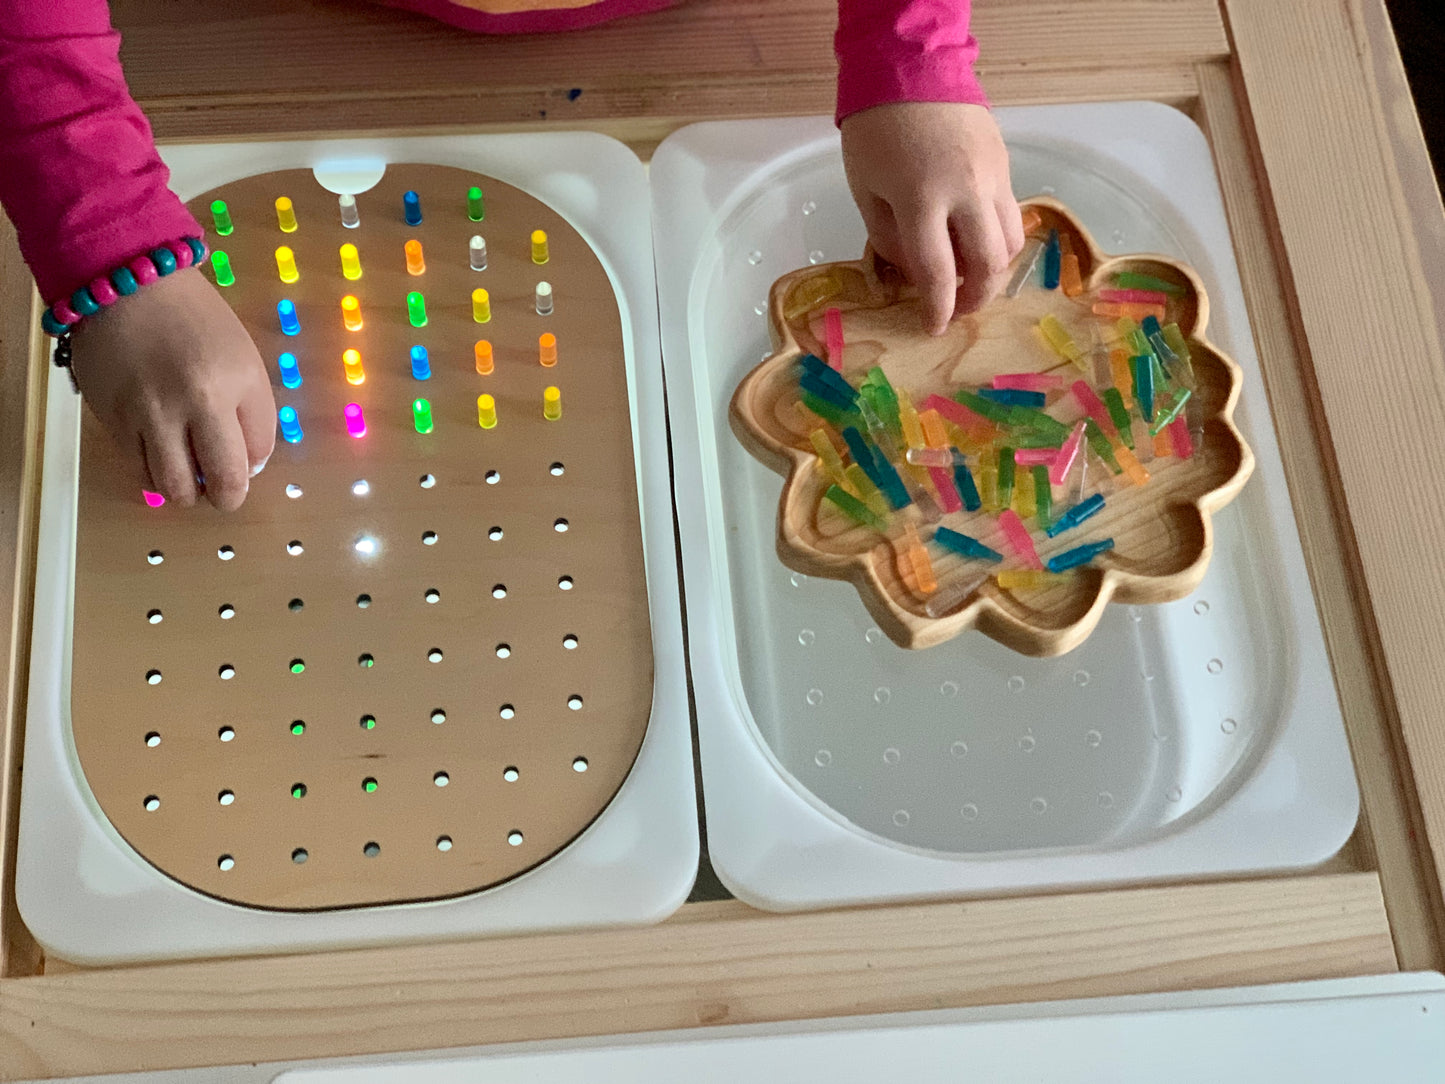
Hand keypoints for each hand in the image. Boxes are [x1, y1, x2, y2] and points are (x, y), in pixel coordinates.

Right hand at [69, 267, 275, 510]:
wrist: (126, 284)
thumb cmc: (194, 321)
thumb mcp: (243, 359)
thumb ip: (253, 413)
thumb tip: (249, 468)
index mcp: (234, 383)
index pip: (257, 454)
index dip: (253, 466)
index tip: (243, 458)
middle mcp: (192, 402)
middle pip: (222, 484)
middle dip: (227, 497)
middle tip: (220, 489)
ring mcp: (147, 414)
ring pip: (173, 489)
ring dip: (186, 490)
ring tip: (186, 469)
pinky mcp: (110, 419)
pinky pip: (137, 469)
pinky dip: (152, 471)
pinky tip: (157, 451)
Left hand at [841, 101, 1023, 333]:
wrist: (911, 68)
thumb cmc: (875, 132)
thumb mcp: (866, 189)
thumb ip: (888, 238)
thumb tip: (914, 274)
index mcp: (921, 200)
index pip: (938, 273)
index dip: (938, 310)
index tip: (934, 329)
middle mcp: (966, 191)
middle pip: (988, 265)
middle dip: (976, 298)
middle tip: (960, 309)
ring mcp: (992, 176)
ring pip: (1011, 241)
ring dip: (994, 270)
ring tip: (971, 278)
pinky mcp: (1005, 162)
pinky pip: (1012, 212)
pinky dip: (998, 237)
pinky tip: (977, 240)